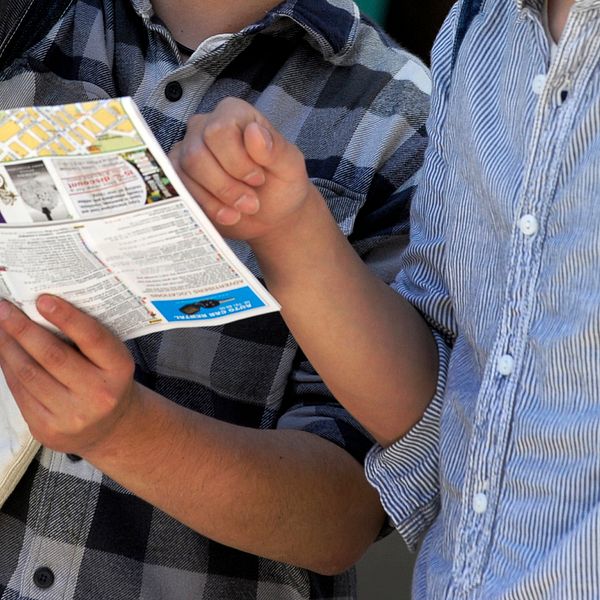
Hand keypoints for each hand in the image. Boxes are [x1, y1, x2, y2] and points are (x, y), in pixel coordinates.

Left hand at [0, 295, 138, 455]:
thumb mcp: (111, 359)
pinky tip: (4, 351)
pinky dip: (8, 367)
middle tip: (5, 309)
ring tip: (0, 326)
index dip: (67, 317)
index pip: (93, 338)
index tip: (43, 299)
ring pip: (29, 374)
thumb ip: (86, 339)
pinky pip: (20, 392)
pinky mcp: (48, 428)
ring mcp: (72, 415)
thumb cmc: (106, 381)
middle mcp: (98, 394)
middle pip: (53, 356)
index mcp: (118, 370)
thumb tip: (42, 309)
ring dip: (8, 346)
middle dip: (24, 329)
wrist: (109, 427)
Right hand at [169, 97, 314, 241]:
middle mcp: (205, 126)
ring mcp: (187, 150)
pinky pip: (179, 190)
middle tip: (251, 203)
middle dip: (226, 186)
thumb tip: (254, 131)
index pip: (220, 130)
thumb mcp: (290, 167)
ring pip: (186, 173)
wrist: (271, 215)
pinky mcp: (179, 176)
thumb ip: (276, 148)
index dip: (238, 161)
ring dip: (216, 198)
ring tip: (241, 210)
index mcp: (234, 113)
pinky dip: (205, 207)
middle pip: (197, 153)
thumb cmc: (281, 185)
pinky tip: (226, 215)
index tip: (258, 179)